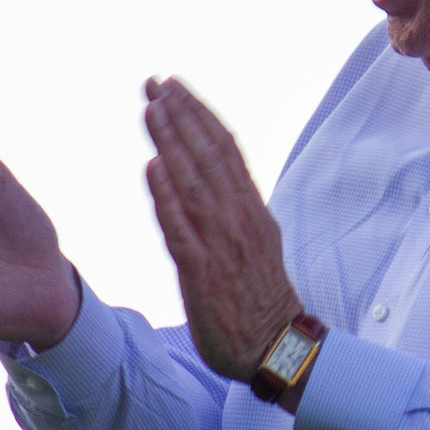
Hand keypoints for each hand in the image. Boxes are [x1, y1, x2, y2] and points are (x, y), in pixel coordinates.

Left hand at [144, 77, 298, 380]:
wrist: (277, 346)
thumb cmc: (260, 299)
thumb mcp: (255, 242)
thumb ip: (234, 211)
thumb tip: (210, 181)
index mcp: (251, 209)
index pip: (225, 149)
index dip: (199, 115)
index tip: (176, 88)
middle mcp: (238, 218)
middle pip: (208, 155)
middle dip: (180, 115)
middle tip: (155, 82)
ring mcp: (221, 243)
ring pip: (194, 182)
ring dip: (172, 141)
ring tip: (151, 108)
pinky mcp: (202, 272)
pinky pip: (181, 228)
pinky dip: (167, 196)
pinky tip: (153, 168)